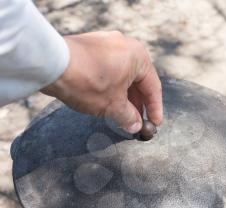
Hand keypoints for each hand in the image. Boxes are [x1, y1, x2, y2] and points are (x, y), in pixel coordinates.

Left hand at [41, 31, 162, 132]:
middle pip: (138, 81)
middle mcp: (125, 46)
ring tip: (123, 115)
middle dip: (138, 104)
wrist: (51, 65)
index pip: (153, 87)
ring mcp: (107, 44)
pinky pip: (110, 70)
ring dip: (125, 97)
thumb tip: (135, 126)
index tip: (154, 124)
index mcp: (138, 57)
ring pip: (123, 76)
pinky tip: (108, 101)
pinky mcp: (92, 48)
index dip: (155, 109)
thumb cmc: (88, 83)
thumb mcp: (113, 105)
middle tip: (137, 122)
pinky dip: (113, 87)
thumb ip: (128, 117)